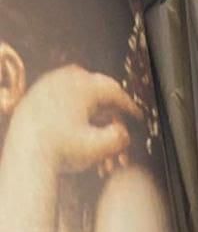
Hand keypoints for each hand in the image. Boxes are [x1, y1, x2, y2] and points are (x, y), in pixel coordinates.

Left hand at [10, 65, 140, 173]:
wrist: (26, 151)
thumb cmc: (61, 150)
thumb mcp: (99, 148)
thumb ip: (119, 138)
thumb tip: (124, 132)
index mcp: (84, 88)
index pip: (114, 91)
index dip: (129, 105)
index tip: (136, 115)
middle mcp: (65, 80)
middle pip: (96, 82)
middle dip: (110, 97)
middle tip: (120, 110)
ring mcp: (48, 84)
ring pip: (78, 83)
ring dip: (91, 96)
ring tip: (99, 111)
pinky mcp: (36, 93)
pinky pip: (61, 90)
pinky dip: (73, 99)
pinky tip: (76, 114)